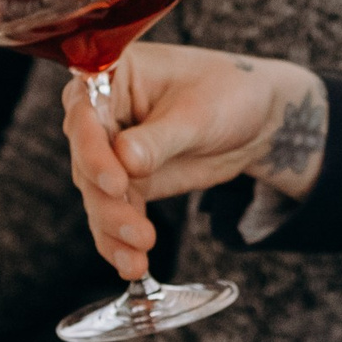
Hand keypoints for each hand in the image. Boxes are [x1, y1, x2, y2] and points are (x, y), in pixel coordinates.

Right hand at [62, 43, 326, 280]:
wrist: (257, 119)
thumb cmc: (228, 93)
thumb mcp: (198, 113)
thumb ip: (159, 138)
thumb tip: (124, 160)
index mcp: (111, 75)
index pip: (84, 112)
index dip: (92, 149)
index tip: (116, 181)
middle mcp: (103, 114)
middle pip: (85, 161)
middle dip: (107, 201)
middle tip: (134, 230)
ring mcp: (112, 152)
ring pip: (97, 195)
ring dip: (114, 229)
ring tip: (138, 256)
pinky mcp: (128, 184)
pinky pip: (115, 215)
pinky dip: (121, 242)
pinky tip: (133, 266)